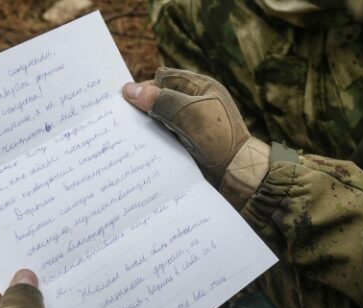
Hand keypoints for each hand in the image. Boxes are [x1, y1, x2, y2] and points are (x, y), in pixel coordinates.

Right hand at [123, 67, 265, 185]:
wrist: (237, 173)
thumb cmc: (218, 139)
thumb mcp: (187, 114)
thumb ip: (159, 100)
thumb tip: (129, 90)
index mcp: (200, 87)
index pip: (164, 78)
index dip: (146, 88)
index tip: (128, 101)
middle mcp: (195, 102)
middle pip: (160, 97)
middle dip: (144, 107)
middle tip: (125, 118)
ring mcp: (192, 122)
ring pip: (161, 117)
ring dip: (148, 125)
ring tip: (129, 134)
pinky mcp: (189, 141)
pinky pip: (166, 134)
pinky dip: (155, 139)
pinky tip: (143, 146)